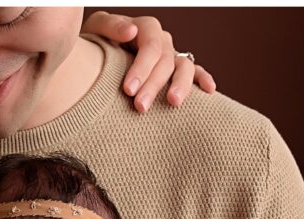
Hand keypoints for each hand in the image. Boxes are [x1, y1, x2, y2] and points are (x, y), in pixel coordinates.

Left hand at [81, 10, 216, 111]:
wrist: (94, 61)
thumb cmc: (95, 44)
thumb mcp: (97, 29)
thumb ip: (111, 26)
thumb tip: (132, 31)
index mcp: (146, 28)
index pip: (151, 46)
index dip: (142, 68)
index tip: (128, 89)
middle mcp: (163, 41)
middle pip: (166, 62)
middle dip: (153, 85)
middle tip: (140, 107)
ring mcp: (173, 55)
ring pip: (184, 67)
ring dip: (181, 85)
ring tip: (173, 103)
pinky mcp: (177, 71)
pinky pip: (196, 72)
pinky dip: (204, 79)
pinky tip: (209, 91)